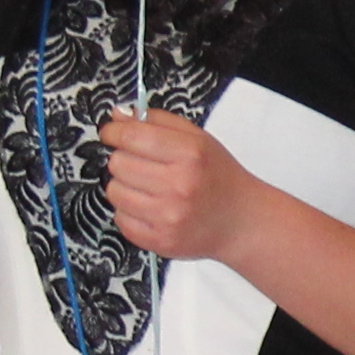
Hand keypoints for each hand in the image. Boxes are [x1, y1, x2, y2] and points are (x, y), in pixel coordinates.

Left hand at [97, 108, 255, 261]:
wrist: (242, 222)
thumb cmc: (219, 178)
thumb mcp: (199, 139)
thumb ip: (158, 121)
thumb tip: (118, 115)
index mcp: (190, 154)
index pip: (131, 136)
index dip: (113, 132)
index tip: (112, 134)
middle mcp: (179, 185)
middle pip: (117, 163)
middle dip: (124, 160)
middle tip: (143, 165)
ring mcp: (168, 215)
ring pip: (113, 191)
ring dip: (125, 187)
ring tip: (148, 189)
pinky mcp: (159, 240)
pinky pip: (120, 219)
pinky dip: (129, 212)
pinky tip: (150, 209)